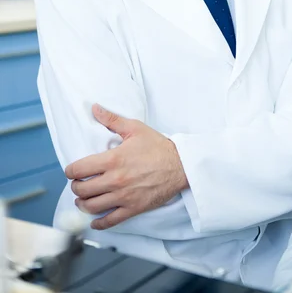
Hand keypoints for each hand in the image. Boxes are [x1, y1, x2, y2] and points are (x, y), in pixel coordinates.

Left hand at [65, 104, 188, 229]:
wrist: (180, 165)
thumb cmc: (158, 146)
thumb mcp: (135, 128)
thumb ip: (112, 119)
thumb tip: (94, 108)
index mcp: (112, 159)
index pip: (79, 169)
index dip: (70, 171)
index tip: (71, 171)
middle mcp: (115, 180)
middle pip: (82, 190)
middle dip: (75, 187)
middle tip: (78, 183)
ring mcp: (123, 196)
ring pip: (91, 206)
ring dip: (82, 204)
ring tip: (82, 200)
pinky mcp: (133, 208)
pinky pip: (109, 221)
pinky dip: (98, 223)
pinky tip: (94, 221)